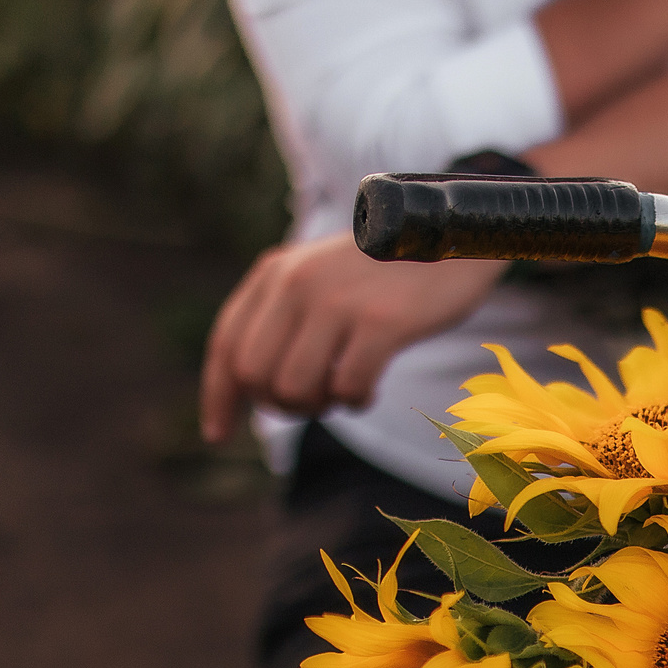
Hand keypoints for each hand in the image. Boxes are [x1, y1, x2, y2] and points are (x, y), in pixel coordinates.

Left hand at [200, 234, 500, 442]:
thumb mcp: (318, 276)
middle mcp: (297, 284)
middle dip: (276, 404)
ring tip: (339, 393)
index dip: (218, 396)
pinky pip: (347, 388)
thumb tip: (252, 387)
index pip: (226, 345)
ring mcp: (338, 303)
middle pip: (254, 375)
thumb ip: (282, 315)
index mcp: (276, 273)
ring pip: (294, 387)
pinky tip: (367, 390)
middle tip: (309, 402)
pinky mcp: (381, 323)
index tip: (218, 433)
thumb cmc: (382, 270)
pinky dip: (354, 401)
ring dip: (316, 406)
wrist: (449, 234)